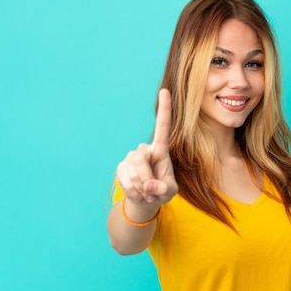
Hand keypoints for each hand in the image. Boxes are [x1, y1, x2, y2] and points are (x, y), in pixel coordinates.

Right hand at [116, 89, 177, 206]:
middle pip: (140, 160)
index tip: (165, 90)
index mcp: (161, 150)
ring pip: (132, 172)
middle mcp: (144, 149)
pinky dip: (133, 192)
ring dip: (141, 189)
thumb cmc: (162, 191)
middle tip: (152, 193)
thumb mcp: (169, 192)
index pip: (162, 126)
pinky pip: (124, 180)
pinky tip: (138, 193)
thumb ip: (163, 189)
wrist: (146, 200)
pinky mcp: (121, 167)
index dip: (164, 109)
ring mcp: (131, 157)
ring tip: (147, 194)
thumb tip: (148, 186)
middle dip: (146, 180)